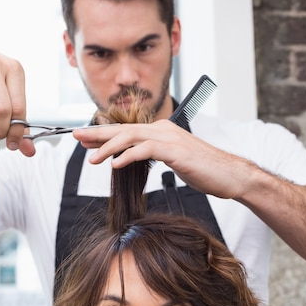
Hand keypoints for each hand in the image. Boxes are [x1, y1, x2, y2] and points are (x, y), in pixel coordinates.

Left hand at [74, 119, 252, 199]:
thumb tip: (132, 158)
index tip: (84, 139)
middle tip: (76, 137)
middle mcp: (163, 130)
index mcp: (161, 131)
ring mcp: (170, 138)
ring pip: (131, 137)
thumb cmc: (203, 171)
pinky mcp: (176, 151)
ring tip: (92, 158)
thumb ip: (154, 155)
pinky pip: (146, 150)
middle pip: (123, 129)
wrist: (229, 176)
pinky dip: (129, 156)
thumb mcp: (173, 160)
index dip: (103, 134)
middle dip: (97, 133)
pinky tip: (116, 164)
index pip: (126, 130)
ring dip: (109, 147)